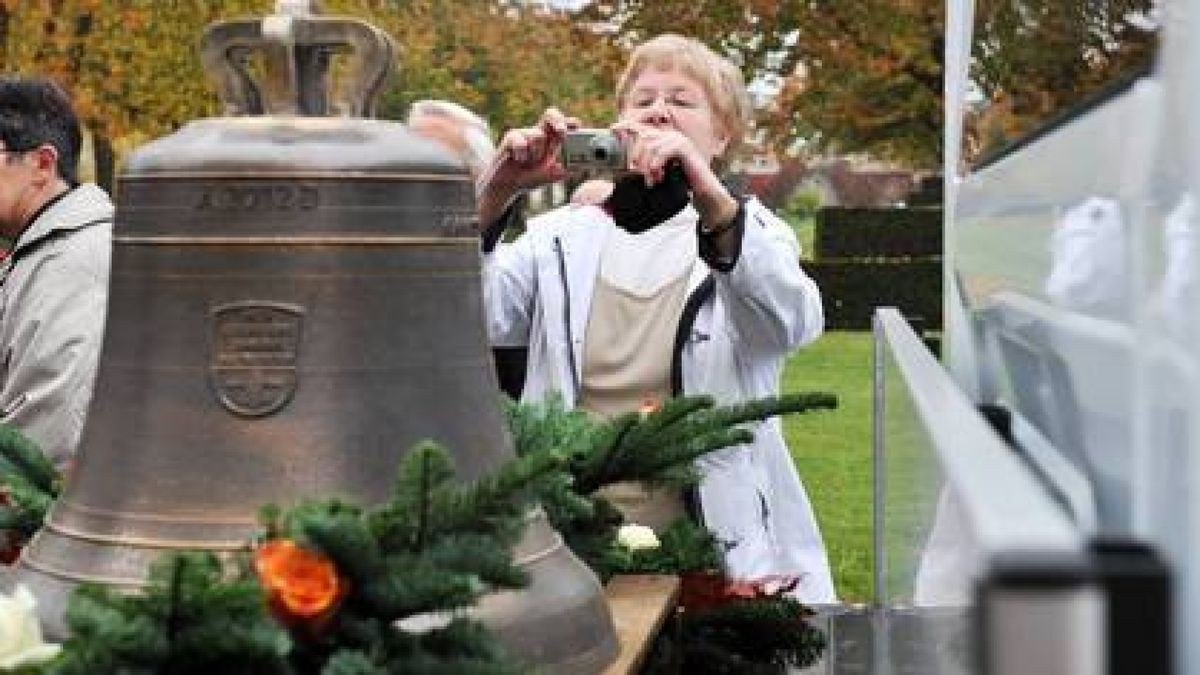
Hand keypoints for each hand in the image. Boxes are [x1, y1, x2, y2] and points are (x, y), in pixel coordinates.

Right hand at [477, 108, 580, 224]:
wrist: (506, 186)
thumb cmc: (528, 178)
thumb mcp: (547, 177)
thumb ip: (558, 173)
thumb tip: (568, 170)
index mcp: (551, 142)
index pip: (563, 125)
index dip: (570, 123)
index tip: (577, 126)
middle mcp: (539, 134)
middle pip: (550, 115)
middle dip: (558, 121)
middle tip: (562, 133)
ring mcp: (525, 134)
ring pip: (537, 134)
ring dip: (536, 152)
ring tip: (529, 162)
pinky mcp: (511, 137)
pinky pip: (519, 140)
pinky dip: (522, 152)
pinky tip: (519, 159)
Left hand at [611, 122, 736, 226]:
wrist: (702, 192)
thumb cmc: (680, 185)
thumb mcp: (659, 174)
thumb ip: (645, 167)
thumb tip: (628, 168)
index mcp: (662, 139)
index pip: (641, 128)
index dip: (626, 126)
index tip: (613, 129)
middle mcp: (669, 135)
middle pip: (643, 136)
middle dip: (636, 155)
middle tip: (636, 173)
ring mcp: (677, 139)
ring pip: (651, 145)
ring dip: (646, 165)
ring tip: (650, 179)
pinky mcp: (684, 147)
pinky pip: (662, 151)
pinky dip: (656, 164)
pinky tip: (658, 176)